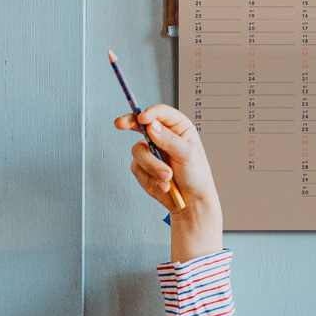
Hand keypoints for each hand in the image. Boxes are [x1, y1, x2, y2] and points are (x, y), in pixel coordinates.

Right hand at [115, 102, 223, 262]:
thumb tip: (151, 125)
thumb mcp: (188, 155)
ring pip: (139, 151)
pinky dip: (150, 179)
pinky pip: (137, 170)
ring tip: (168, 178)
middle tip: (120, 123)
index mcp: (178, 128)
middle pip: (140, 124)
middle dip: (129, 123)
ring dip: (152, 167)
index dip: (150, 113)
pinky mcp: (143, 168)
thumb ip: (169, 140)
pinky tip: (163, 186)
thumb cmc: (196, 175)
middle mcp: (162, 136)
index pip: (162, 113)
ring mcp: (151, 152)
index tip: (142, 118)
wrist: (191, 203)